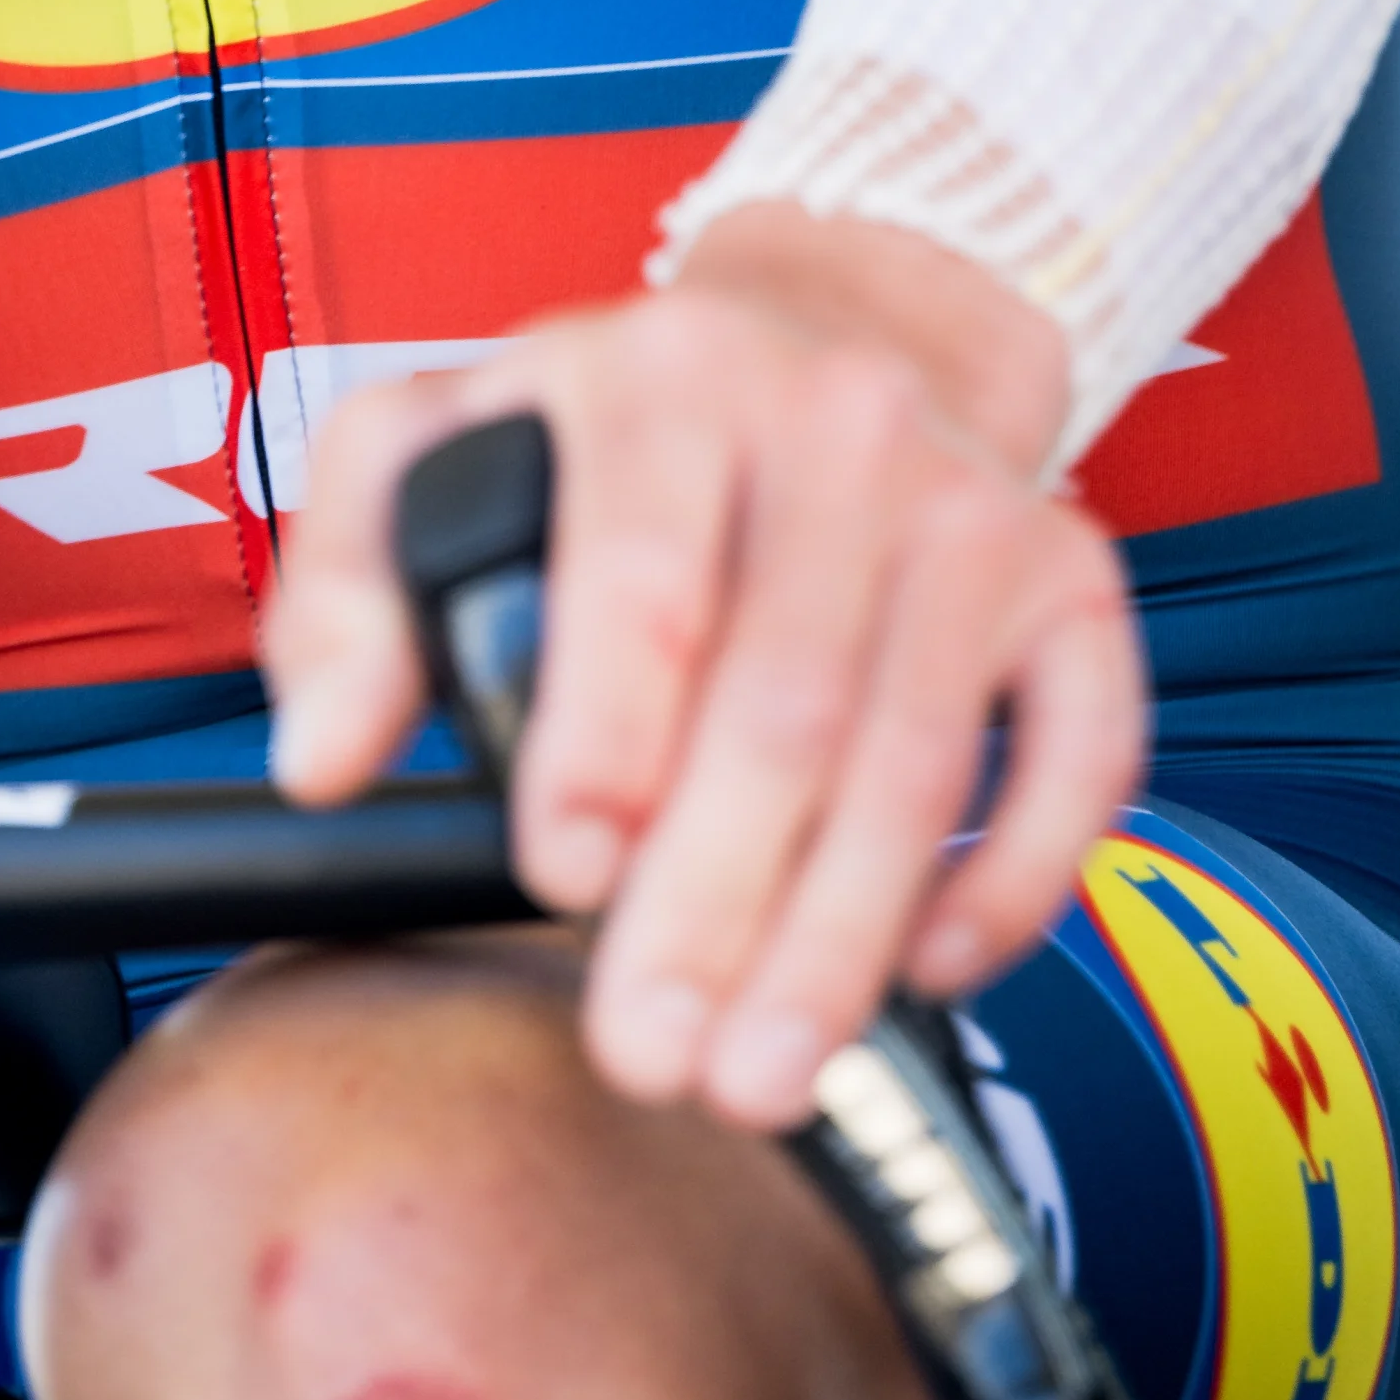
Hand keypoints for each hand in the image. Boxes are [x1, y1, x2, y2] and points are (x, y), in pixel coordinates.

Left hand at [259, 214, 1144, 1131]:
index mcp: (658, 375)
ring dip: (839, 940)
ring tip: (763, 1073)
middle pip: (781, 700)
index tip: (562, 875)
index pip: (642, 575)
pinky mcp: (1073, 575)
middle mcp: (833, 418)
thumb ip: (347, 586)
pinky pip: (1077, 751)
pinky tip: (924, 973)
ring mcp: (970, 498)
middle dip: (716, 905)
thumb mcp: (439, 440)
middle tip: (657, 1055)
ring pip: (914, 753)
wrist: (847, 326)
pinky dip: (1010, 879)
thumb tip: (322, 755)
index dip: (606, 739)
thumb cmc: (622, 430)